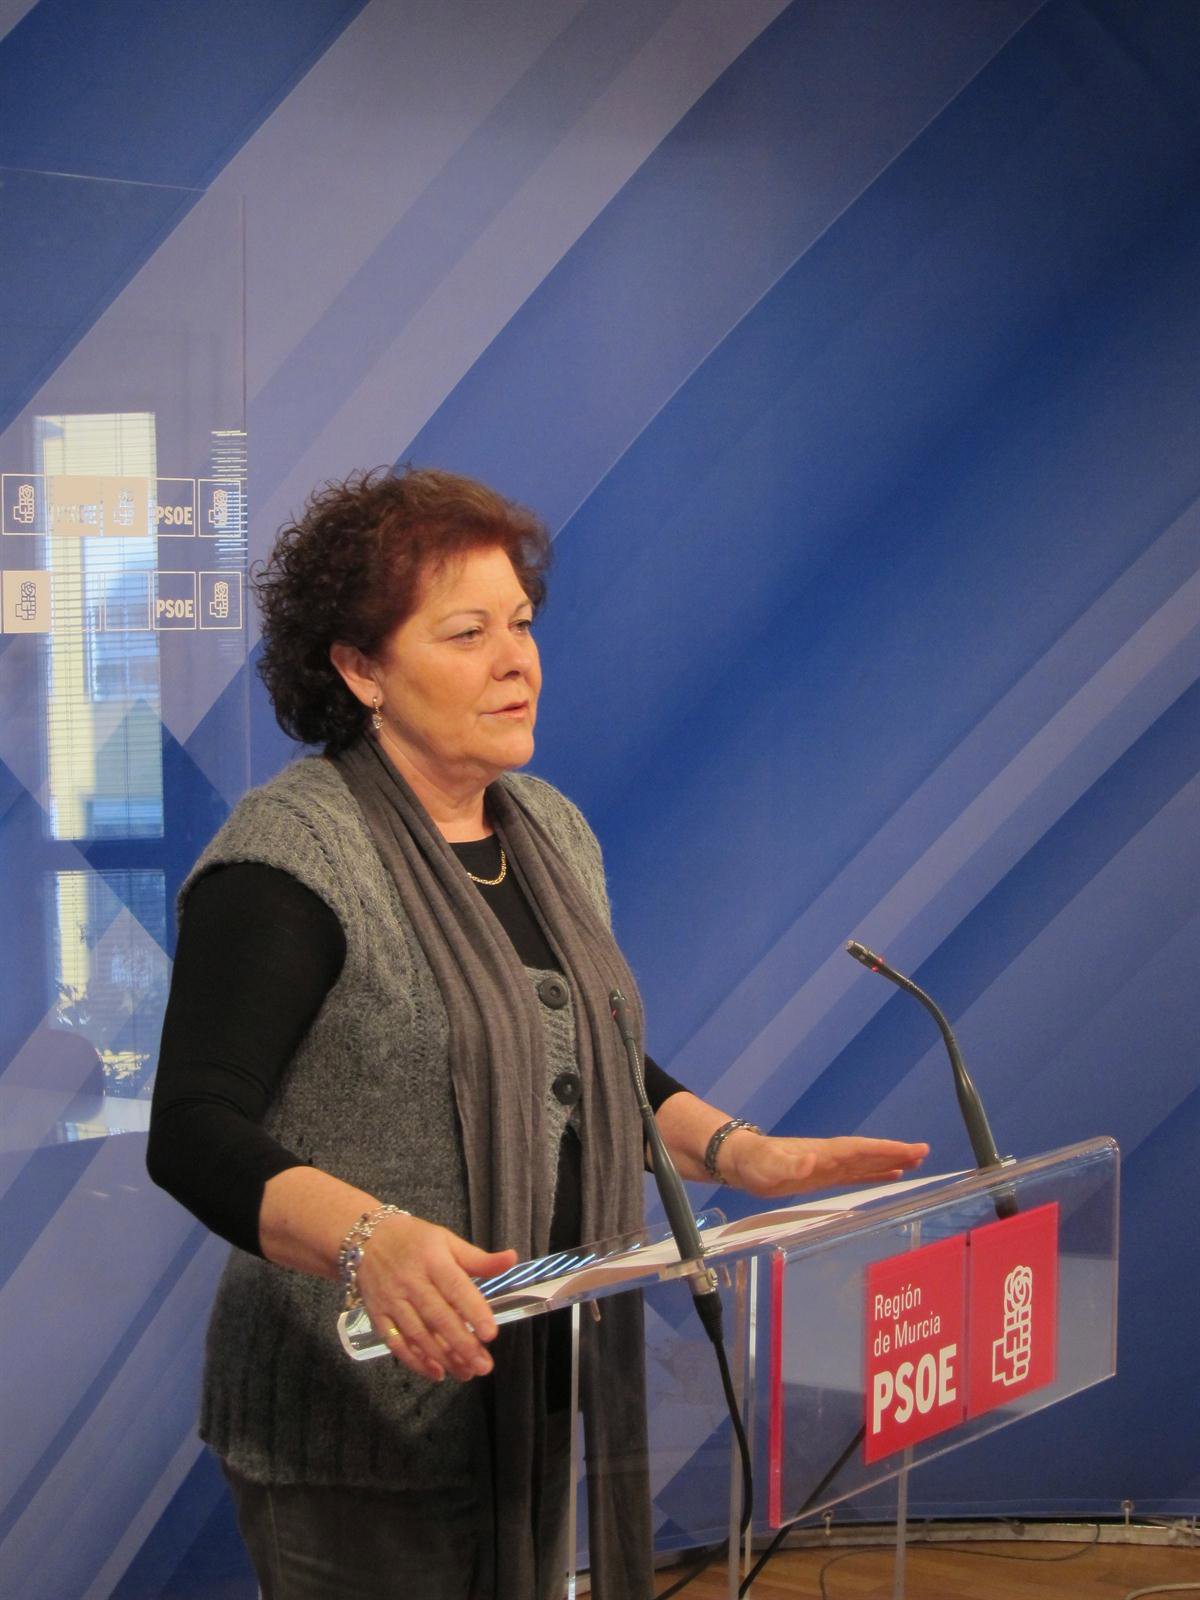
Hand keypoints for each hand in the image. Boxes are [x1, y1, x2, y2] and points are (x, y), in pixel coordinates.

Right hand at [355, 1213, 517, 1383]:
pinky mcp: (377, 1315)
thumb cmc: (414, 1240)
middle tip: (484, 1366)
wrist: (366, 1239)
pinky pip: (395, 1342)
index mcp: (432, 1259)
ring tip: (466, 1373)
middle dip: (462, 1344)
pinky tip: (435, 1373)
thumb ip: (478, 1258)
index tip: (491, 1334)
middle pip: (437, 1316)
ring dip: (442, 1357)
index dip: (473, 1310)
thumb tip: (512, 1259)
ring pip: (418, 1334)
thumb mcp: (447, 1241)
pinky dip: (414, 1360)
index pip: (455, 1286)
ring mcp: (391, 1300)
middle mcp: (411, 1281)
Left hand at [717, 1133, 928, 1198]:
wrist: (739, 1161)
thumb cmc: (753, 1164)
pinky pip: (855, 1174)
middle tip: (924, 1152)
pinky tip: (890, 1174)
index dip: (885, 1150)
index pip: (860, 1149)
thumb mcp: (767, 1167)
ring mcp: (827, 1165)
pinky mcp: (822, 1176)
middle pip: (868, 1153)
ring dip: (890, 1161)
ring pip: (865, 1162)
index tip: (910, 1149)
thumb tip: (812, 1161)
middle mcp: (829, 1156)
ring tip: (917, 1161)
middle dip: (895, 1152)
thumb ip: (789, 1166)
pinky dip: (874, 1173)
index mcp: (822, 1152)